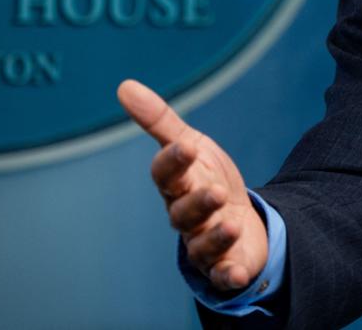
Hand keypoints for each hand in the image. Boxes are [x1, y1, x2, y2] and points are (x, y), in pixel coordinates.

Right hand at [117, 79, 268, 291]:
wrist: (237, 221)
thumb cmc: (206, 179)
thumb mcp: (191, 146)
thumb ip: (160, 121)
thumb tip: (124, 86)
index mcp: (176, 185)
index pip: (166, 174)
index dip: (173, 162)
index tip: (187, 147)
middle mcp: (185, 216)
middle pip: (184, 211)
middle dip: (198, 202)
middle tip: (216, 191)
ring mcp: (203, 243)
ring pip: (203, 243)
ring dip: (216, 235)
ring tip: (232, 222)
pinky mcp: (224, 265)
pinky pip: (223, 274)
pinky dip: (229, 274)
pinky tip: (238, 272)